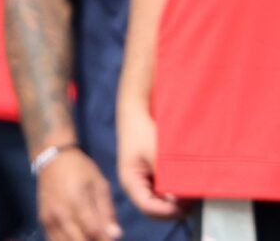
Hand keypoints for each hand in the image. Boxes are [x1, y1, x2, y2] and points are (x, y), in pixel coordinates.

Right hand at [36, 147, 121, 240]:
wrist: (52, 158)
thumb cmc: (80, 169)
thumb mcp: (99, 185)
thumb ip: (107, 211)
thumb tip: (115, 235)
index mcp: (77, 203)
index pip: (94, 232)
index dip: (106, 240)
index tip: (113, 238)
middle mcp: (60, 214)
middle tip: (102, 237)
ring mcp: (49, 218)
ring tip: (89, 236)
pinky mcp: (42, 220)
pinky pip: (53, 240)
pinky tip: (75, 236)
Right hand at [117, 100, 182, 219]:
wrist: (136, 112)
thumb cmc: (141, 132)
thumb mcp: (155, 154)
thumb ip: (167, 177)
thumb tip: (181, 197)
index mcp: (131, 182)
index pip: (148, 208)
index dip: (167, 211)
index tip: (185, 205)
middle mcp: (136, 187)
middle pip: (155, 209)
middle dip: (174, 209)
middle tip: (193, 199)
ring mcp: (144, 182)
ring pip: (161, 202)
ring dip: (176, 201)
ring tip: (192, 192)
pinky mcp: (151, 176)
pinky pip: (163, 192)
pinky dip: (175, 192)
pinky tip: (186, 185)